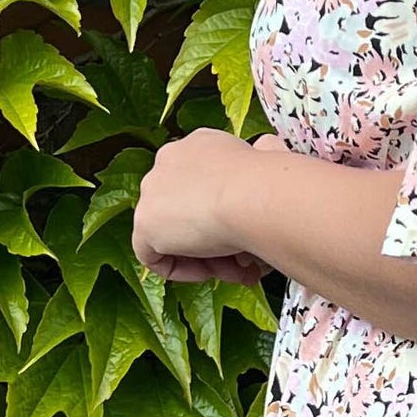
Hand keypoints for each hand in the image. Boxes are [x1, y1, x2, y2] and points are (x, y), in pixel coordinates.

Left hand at [132, 129, 267, 278]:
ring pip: (174, 235)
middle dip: (215, 241)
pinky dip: (182, 270)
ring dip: (206, 257)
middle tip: (246, 261)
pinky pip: (154, 256)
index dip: (226, 215)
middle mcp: (170, 160)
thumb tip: (270, 147)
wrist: (254, 195)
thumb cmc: (272, 181)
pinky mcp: (145, 222)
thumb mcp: (271, 157)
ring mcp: (152, 190)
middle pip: (187, 211)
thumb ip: (264, 156)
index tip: (248, 233)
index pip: (203, 185)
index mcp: (198, 144)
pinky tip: (210, 272)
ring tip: (237, 271)